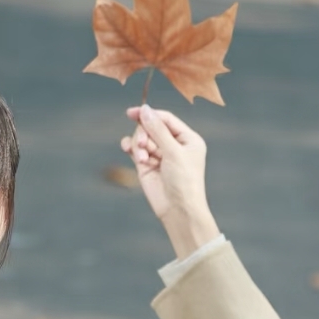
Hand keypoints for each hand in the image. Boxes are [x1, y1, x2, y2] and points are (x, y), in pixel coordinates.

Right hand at [121, 105, 219, 259]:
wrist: (178, 209)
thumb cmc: (184, 181)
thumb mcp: (174, 151)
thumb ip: (158, 130)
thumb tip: (144, 109)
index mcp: (187, 138)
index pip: (166, 119)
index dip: (149, 114)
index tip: (131, 112)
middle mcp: (174, 145)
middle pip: (151, 127)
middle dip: (144, 133)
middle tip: (143, 144)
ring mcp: (159, 155)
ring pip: (142, 138)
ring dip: (138, 144)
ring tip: (142, 158)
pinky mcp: (147, 165)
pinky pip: (135, 149)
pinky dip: (131, 148)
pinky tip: (130, 151)